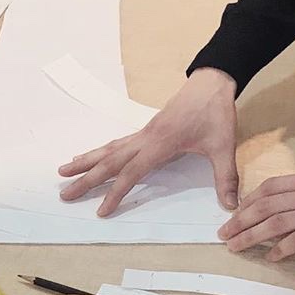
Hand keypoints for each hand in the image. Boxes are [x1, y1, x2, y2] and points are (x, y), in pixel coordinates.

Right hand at [58, 67, 238, 214]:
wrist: (212, 83)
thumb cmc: (216, 113)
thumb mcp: (224, 146)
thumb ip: (226, 177)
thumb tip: (232, 206)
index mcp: (160, 144)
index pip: (131, 173)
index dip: (115, 193)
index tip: (101, 211)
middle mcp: (145, 138)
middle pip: (108, 162)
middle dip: (85, 179)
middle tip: (64, 194)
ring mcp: (142, 133)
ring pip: (107, 150)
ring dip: (84, 163)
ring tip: (63, 172)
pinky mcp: (144, 131)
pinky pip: (115, 143)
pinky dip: (97, 152)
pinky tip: (87, 157)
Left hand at [220, 163, 294, 260]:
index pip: (271, 187)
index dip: (248, 201)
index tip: (234, 213)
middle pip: (266, 206)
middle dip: (240, 220)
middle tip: (223, 233)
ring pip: (276, 224)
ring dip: (251, 236)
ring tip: (235, 247)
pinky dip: (281, 249)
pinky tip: (270, 257)